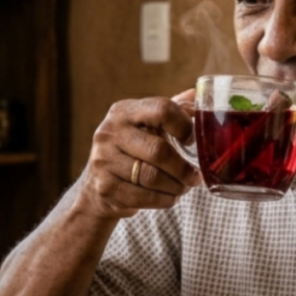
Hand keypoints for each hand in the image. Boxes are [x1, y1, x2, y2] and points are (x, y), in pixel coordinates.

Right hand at [76, 90, 200, 219]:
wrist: (98, 183)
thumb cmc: (132, 150)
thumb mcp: (148, 125)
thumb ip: (171, 110)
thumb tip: (197, 94)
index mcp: (124, 111)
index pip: (162, 109)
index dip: (184, 126)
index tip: (191, 141)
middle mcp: (110, 132)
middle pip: (159, 150)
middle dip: (183, 168)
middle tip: (194, 177)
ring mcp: (104, 160)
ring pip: (153, 177)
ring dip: (176, 186)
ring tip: (184, 187)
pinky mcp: (105, 187)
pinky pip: (144, 197)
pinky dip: (164, 200)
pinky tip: (170, 197)